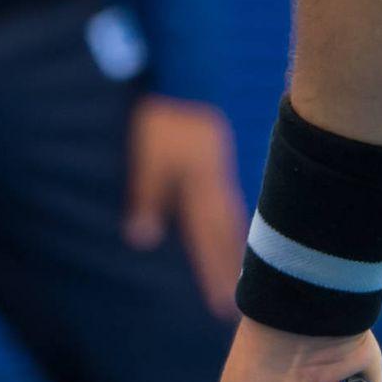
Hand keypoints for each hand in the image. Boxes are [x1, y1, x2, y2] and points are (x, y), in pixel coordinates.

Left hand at [126, 98, 244, 315]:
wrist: (182, 76)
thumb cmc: (159, 119)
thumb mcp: (147, 157)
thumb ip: (146, 198)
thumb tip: (142, 241)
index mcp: (200, 187)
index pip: (208, 240)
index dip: (214, 273)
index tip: (223, 305)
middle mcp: (214, 184)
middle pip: (225, 235)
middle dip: (228, 270)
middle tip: (233, 306)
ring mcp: (217, 171)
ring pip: (230, 218)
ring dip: (233, 249)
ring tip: (238, 276)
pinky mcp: (214, 159)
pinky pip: (228, 200)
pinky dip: (232, 222)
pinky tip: (231, 229)